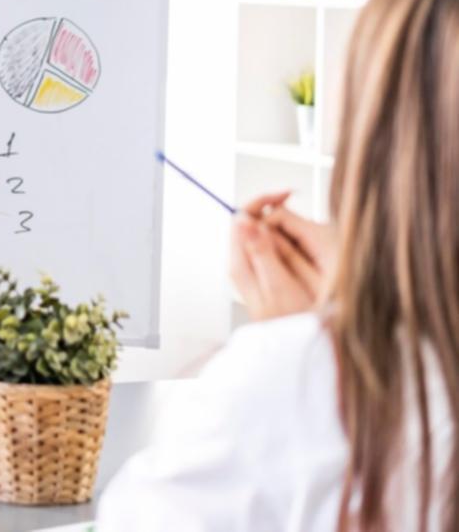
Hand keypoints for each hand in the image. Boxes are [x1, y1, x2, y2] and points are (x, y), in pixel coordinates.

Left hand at [229, 191, 332, 320]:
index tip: (287, 194)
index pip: (241, 217)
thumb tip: (245, 221)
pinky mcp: (264, 274)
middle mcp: (241, 263)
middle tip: (298, 213)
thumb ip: (262, 252)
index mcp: (240, 263)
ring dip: (284, 228)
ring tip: (304, 237)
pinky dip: (288, 242)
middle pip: (251, 222)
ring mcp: (252, 268)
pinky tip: (303, 250)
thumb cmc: (289, 322)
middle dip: (275, 213)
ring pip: (263, 234)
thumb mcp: (278, 285)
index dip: (263, 201)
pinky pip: (272, 247)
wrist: (292, 350)